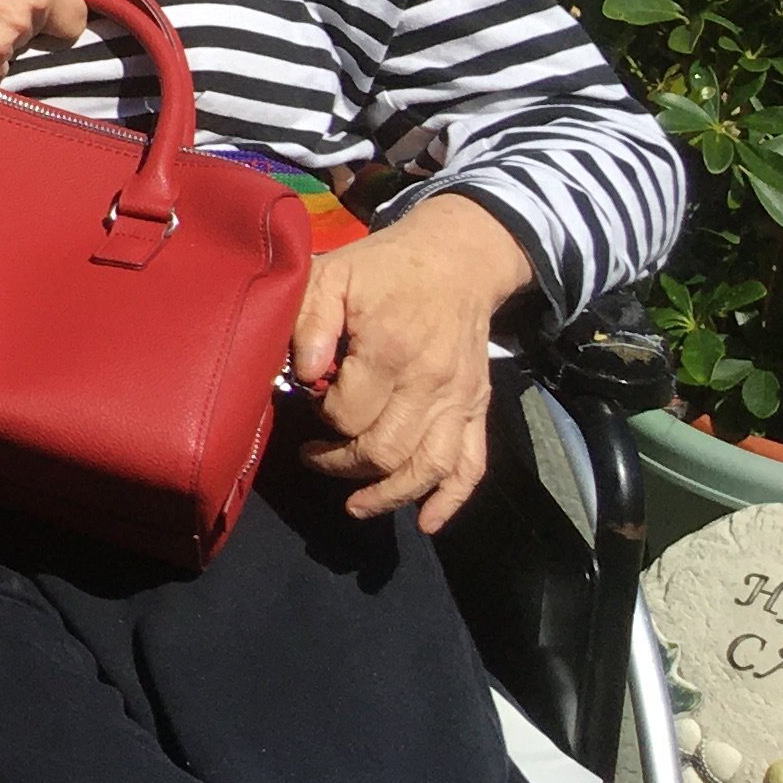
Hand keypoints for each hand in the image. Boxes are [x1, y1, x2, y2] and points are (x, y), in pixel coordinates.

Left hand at [289, 192, 532, 531]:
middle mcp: (429, 383)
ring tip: (355, 505)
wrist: (456, 261)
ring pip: (429, 468)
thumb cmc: (383, 268)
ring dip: (390, 495)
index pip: (348, 415)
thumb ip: (310, 322)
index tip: (309, 403)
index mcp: (388, 351)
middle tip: (315, 457)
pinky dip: (451, 499)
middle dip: (344, 466)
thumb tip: (305, 374)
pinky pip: (472, 464)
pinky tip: (427, 522)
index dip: (321, 419)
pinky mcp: (477, 407)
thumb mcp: (332, 274)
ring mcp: (459, 399)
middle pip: (386, 452)